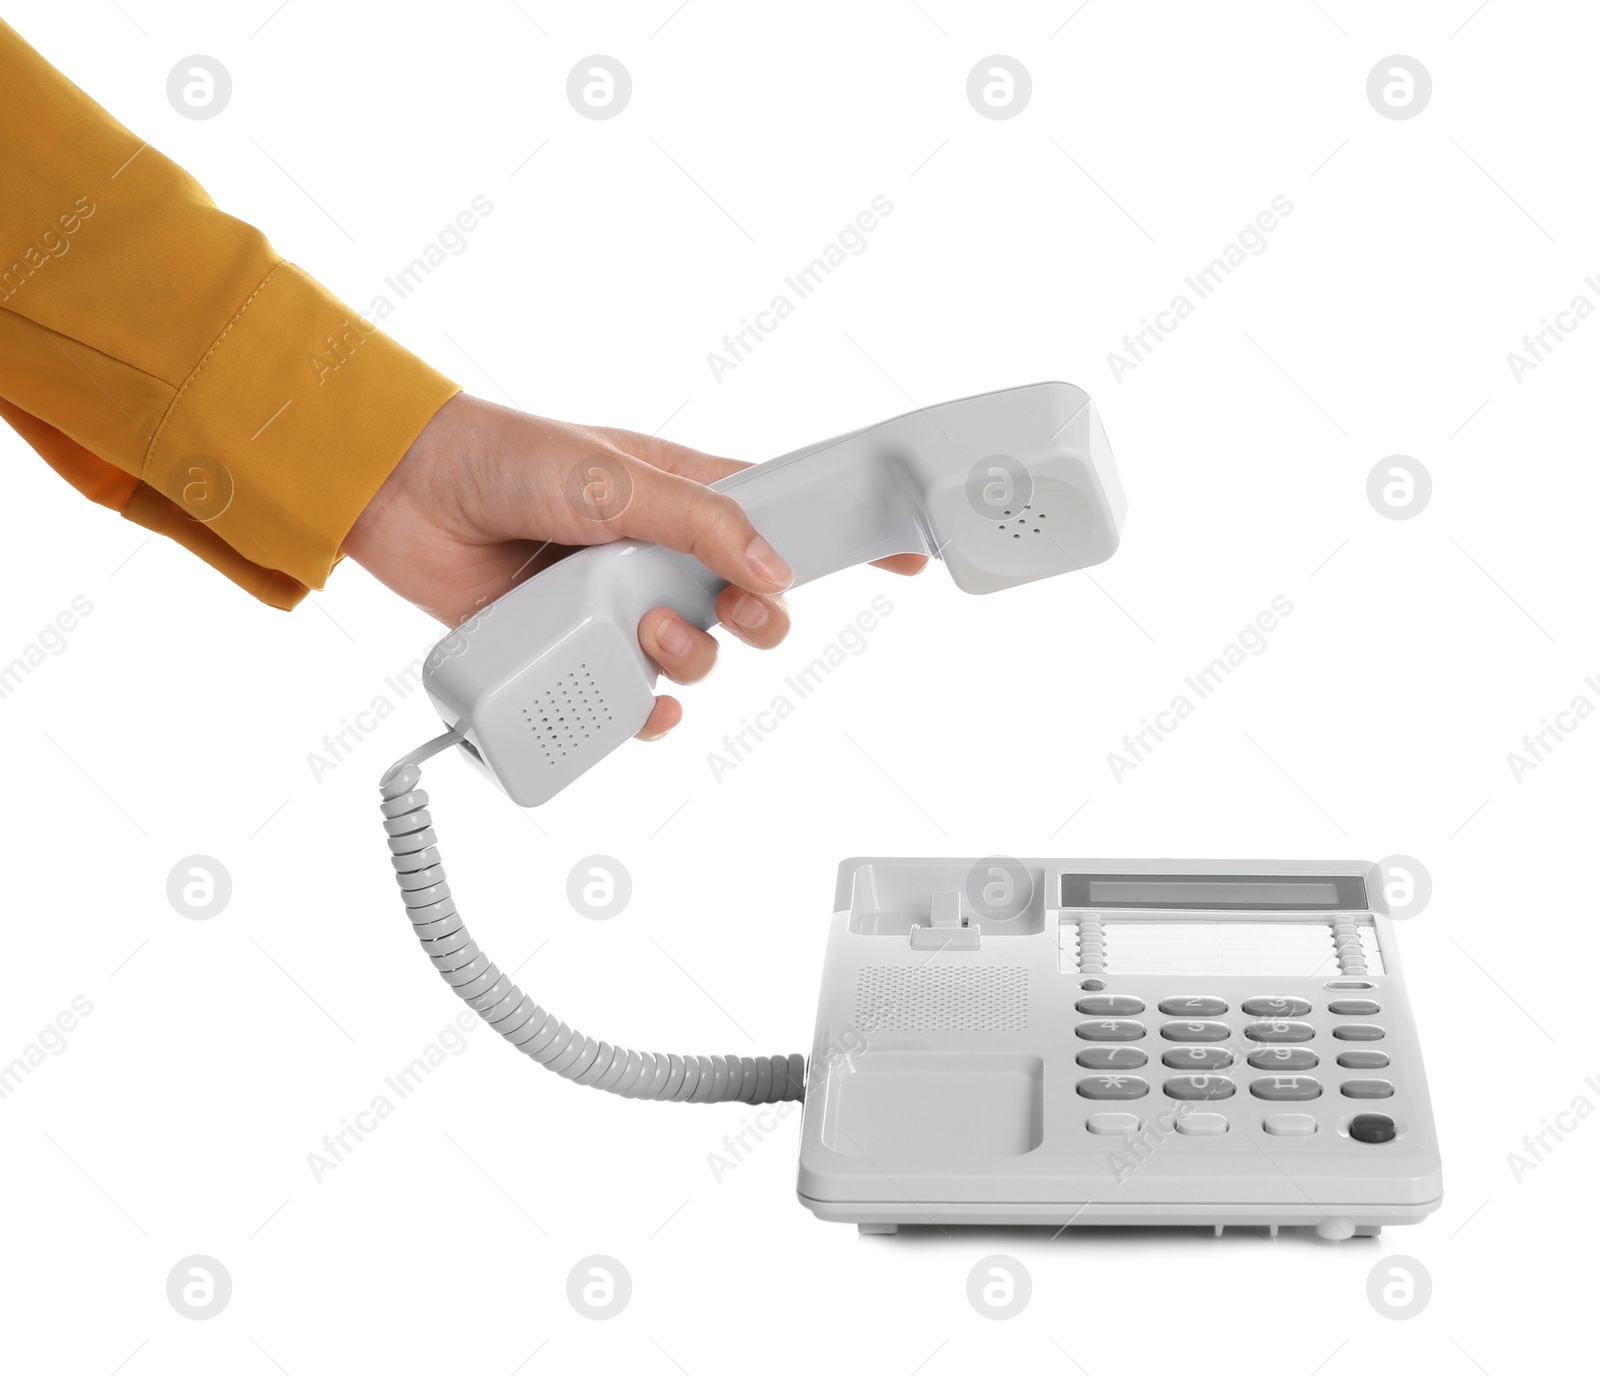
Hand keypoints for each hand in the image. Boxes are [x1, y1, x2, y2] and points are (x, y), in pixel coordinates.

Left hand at [342, 394, 925, 738]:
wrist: (394, 495)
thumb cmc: (498, 456)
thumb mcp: (608, 478)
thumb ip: (698, 523)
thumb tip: (772, 574)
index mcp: (681, 493)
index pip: (782, 515)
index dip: (843, 537)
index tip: (904, 559)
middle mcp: (658, 552)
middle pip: (748, 602)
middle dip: (758, 620)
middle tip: (737, 615)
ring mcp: (617, 603)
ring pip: (695, 656)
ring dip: (690, 660)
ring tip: (646, 639)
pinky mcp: (574, 649)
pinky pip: (634, 699)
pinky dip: (648, 711)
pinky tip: (644, 703)